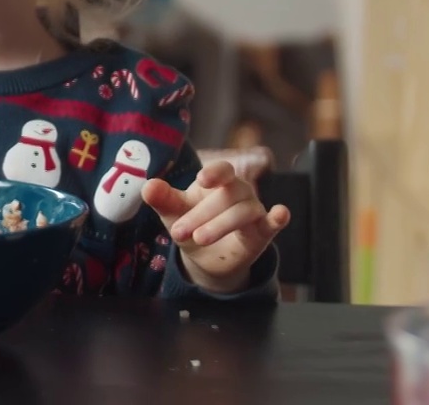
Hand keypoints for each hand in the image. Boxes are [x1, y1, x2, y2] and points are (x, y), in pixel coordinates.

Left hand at [141, 159, 289, 293]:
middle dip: (201, 214)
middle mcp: (238, 192)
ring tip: (198, 238)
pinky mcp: (262, 233)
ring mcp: (252, 211)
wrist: (204, 258)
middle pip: (227, 195)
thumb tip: (147, 186)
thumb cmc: (189, 224)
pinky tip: (280, 214)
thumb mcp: (172, 213)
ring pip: (243, 211)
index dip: (214, 172)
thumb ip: (162, 199)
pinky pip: (272, 223)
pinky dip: (278, 218)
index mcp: (216, 182)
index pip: (221, 170)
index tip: (202, 179)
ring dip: (220, 224)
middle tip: (179, 232)